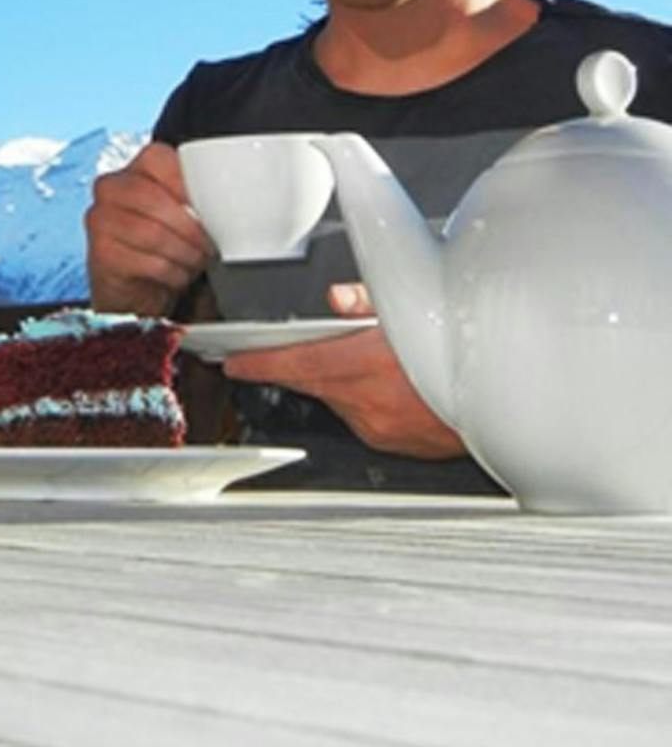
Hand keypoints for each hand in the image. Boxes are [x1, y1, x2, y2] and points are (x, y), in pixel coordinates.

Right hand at [85, 141, 214, 315]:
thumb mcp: (185, 213)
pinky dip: (171, 273)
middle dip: (190, 228)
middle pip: (154, 200)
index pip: (159, 160)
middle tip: (208, 246)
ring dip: (184, 253)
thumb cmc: (168, 243)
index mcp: (136, 168)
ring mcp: (100, 219)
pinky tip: (177, 275)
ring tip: (195, 262)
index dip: (186, 186)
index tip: (207, 210)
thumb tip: (234, 203)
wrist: (138, 286)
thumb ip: (200, 197)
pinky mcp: (100, 253)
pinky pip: (147, 261)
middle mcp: (111, 187)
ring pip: (152, 233)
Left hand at [222, 280, 463, 459]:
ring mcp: (382, 429)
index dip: (258, 362)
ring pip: (341, 400)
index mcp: (366, 364)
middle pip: (314, 382)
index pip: (293, 363)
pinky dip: (370, 400)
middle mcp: (368, 403)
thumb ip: (367, 303)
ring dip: (344, 380)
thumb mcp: (416, 304)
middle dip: (303, 364)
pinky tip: (394, 383)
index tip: (234, 361)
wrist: (511, 394)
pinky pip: (367, 419)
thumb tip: (338, 301)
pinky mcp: (398, 445)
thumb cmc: (470, 346)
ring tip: (376, 357)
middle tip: (295, 350)